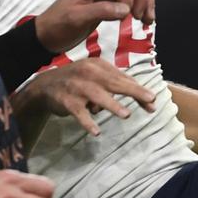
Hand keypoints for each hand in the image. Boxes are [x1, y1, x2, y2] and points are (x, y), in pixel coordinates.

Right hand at [12, 58, 155, 135]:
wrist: (45, 86)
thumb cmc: (78, 81)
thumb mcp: (95, 75)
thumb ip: (115, 83)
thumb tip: (142, 96)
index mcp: (98, 65)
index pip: (122, 77)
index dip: (138, 89)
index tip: (152, 101)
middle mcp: (88, 73)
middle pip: (115, 83)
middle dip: (133, 92)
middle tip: (150, 100)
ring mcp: (77, 87)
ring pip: (98, 96)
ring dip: (112, 105)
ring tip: (126, 115)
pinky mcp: (67, 101)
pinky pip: (79, 113)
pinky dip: (87, 122)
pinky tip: (96, 132)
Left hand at [34, 0, 154, 52]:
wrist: (47, 36)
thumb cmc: (58, 26)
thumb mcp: (76, 19)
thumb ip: (101, 11)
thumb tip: (126, 10)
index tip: (127, 18)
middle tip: (142, 18)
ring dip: (144, 0)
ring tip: (147, 20)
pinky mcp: (107, 2)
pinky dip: (139, 5)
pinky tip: (142, 19)